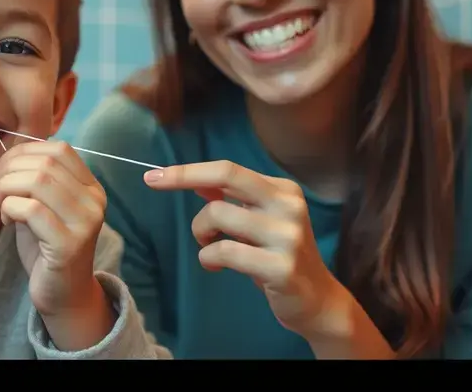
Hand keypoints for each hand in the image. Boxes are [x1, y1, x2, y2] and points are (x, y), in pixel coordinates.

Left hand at [0, 140, 107, 316]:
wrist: (63, 295)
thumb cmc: (47, 248)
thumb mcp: (43, 206)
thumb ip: (33, 180)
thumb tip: (4, 159)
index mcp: (91, 187)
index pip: (59, 149)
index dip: (23, 151)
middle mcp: (95, 201)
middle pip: (46, 163)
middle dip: (9, 170)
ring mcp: (85, 222)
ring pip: (37, 181)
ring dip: (7, 189)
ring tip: (0, 206)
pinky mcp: (69, 244)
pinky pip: (31, 209)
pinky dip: (9, 209)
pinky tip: (7, 222)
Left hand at [144, 160, 345, 338]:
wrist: (317, 301)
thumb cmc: (279, 257)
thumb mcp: (259, 222)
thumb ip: (233, 200)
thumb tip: (197, 180)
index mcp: (283, 190)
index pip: (228, 169)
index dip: (189, 169)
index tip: (154, 174)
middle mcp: (289, 206)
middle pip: (227, 176)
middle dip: (183, 176)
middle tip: (153, 184)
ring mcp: (287, 236)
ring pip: (218, 215)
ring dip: (201, 233)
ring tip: (208, 246)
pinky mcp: (281, 266)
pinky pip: (225, 251)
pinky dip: (208, 257)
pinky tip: (214, 264)